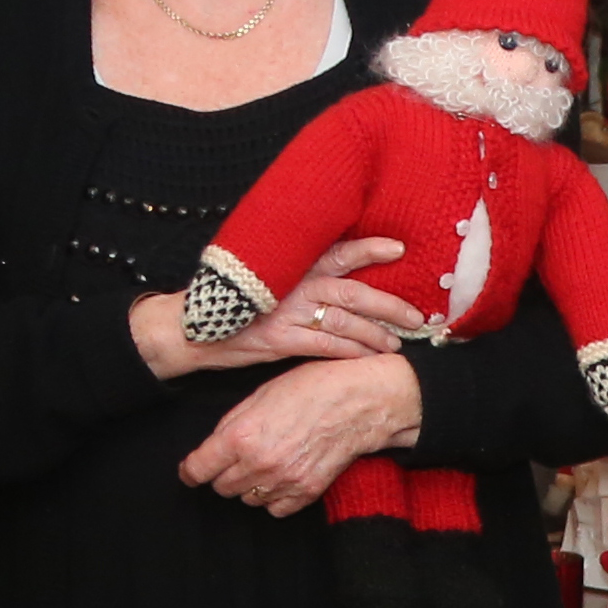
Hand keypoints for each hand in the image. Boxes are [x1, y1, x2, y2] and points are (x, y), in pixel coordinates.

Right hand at [129, 235, 410, 380]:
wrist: (191, 328)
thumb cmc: (234, 302)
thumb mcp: (266, 275)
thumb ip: (298, 270)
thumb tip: (337, 270)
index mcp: (293, 263)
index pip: (337, 251)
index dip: (369, 248)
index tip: (399, 248)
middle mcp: (294, 284)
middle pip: (353, 291)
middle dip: (388, 305)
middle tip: (416, 316)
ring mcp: (286, 312)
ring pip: (344, 321)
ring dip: (374, 334)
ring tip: (396, 344)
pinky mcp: (278, 340)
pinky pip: (324, 346)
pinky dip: (350, 353)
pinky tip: (368, 359)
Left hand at [178, 353, 424, 514]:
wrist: (360, 401)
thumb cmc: (312, 388)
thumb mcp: (260, 395)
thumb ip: (232, 424)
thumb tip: (214, 447)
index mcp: (240, 436)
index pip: (198, 470)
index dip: (191, 472)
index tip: (192, 471)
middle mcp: (258, 463)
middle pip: (222, 488)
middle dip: (224, 474)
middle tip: (237, 458)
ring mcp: (284, 481)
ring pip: (248, 499)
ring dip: (250, 485)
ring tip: (265, 464)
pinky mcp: (306, 492)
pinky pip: (275, 509)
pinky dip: (274, 497)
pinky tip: (282, 477)